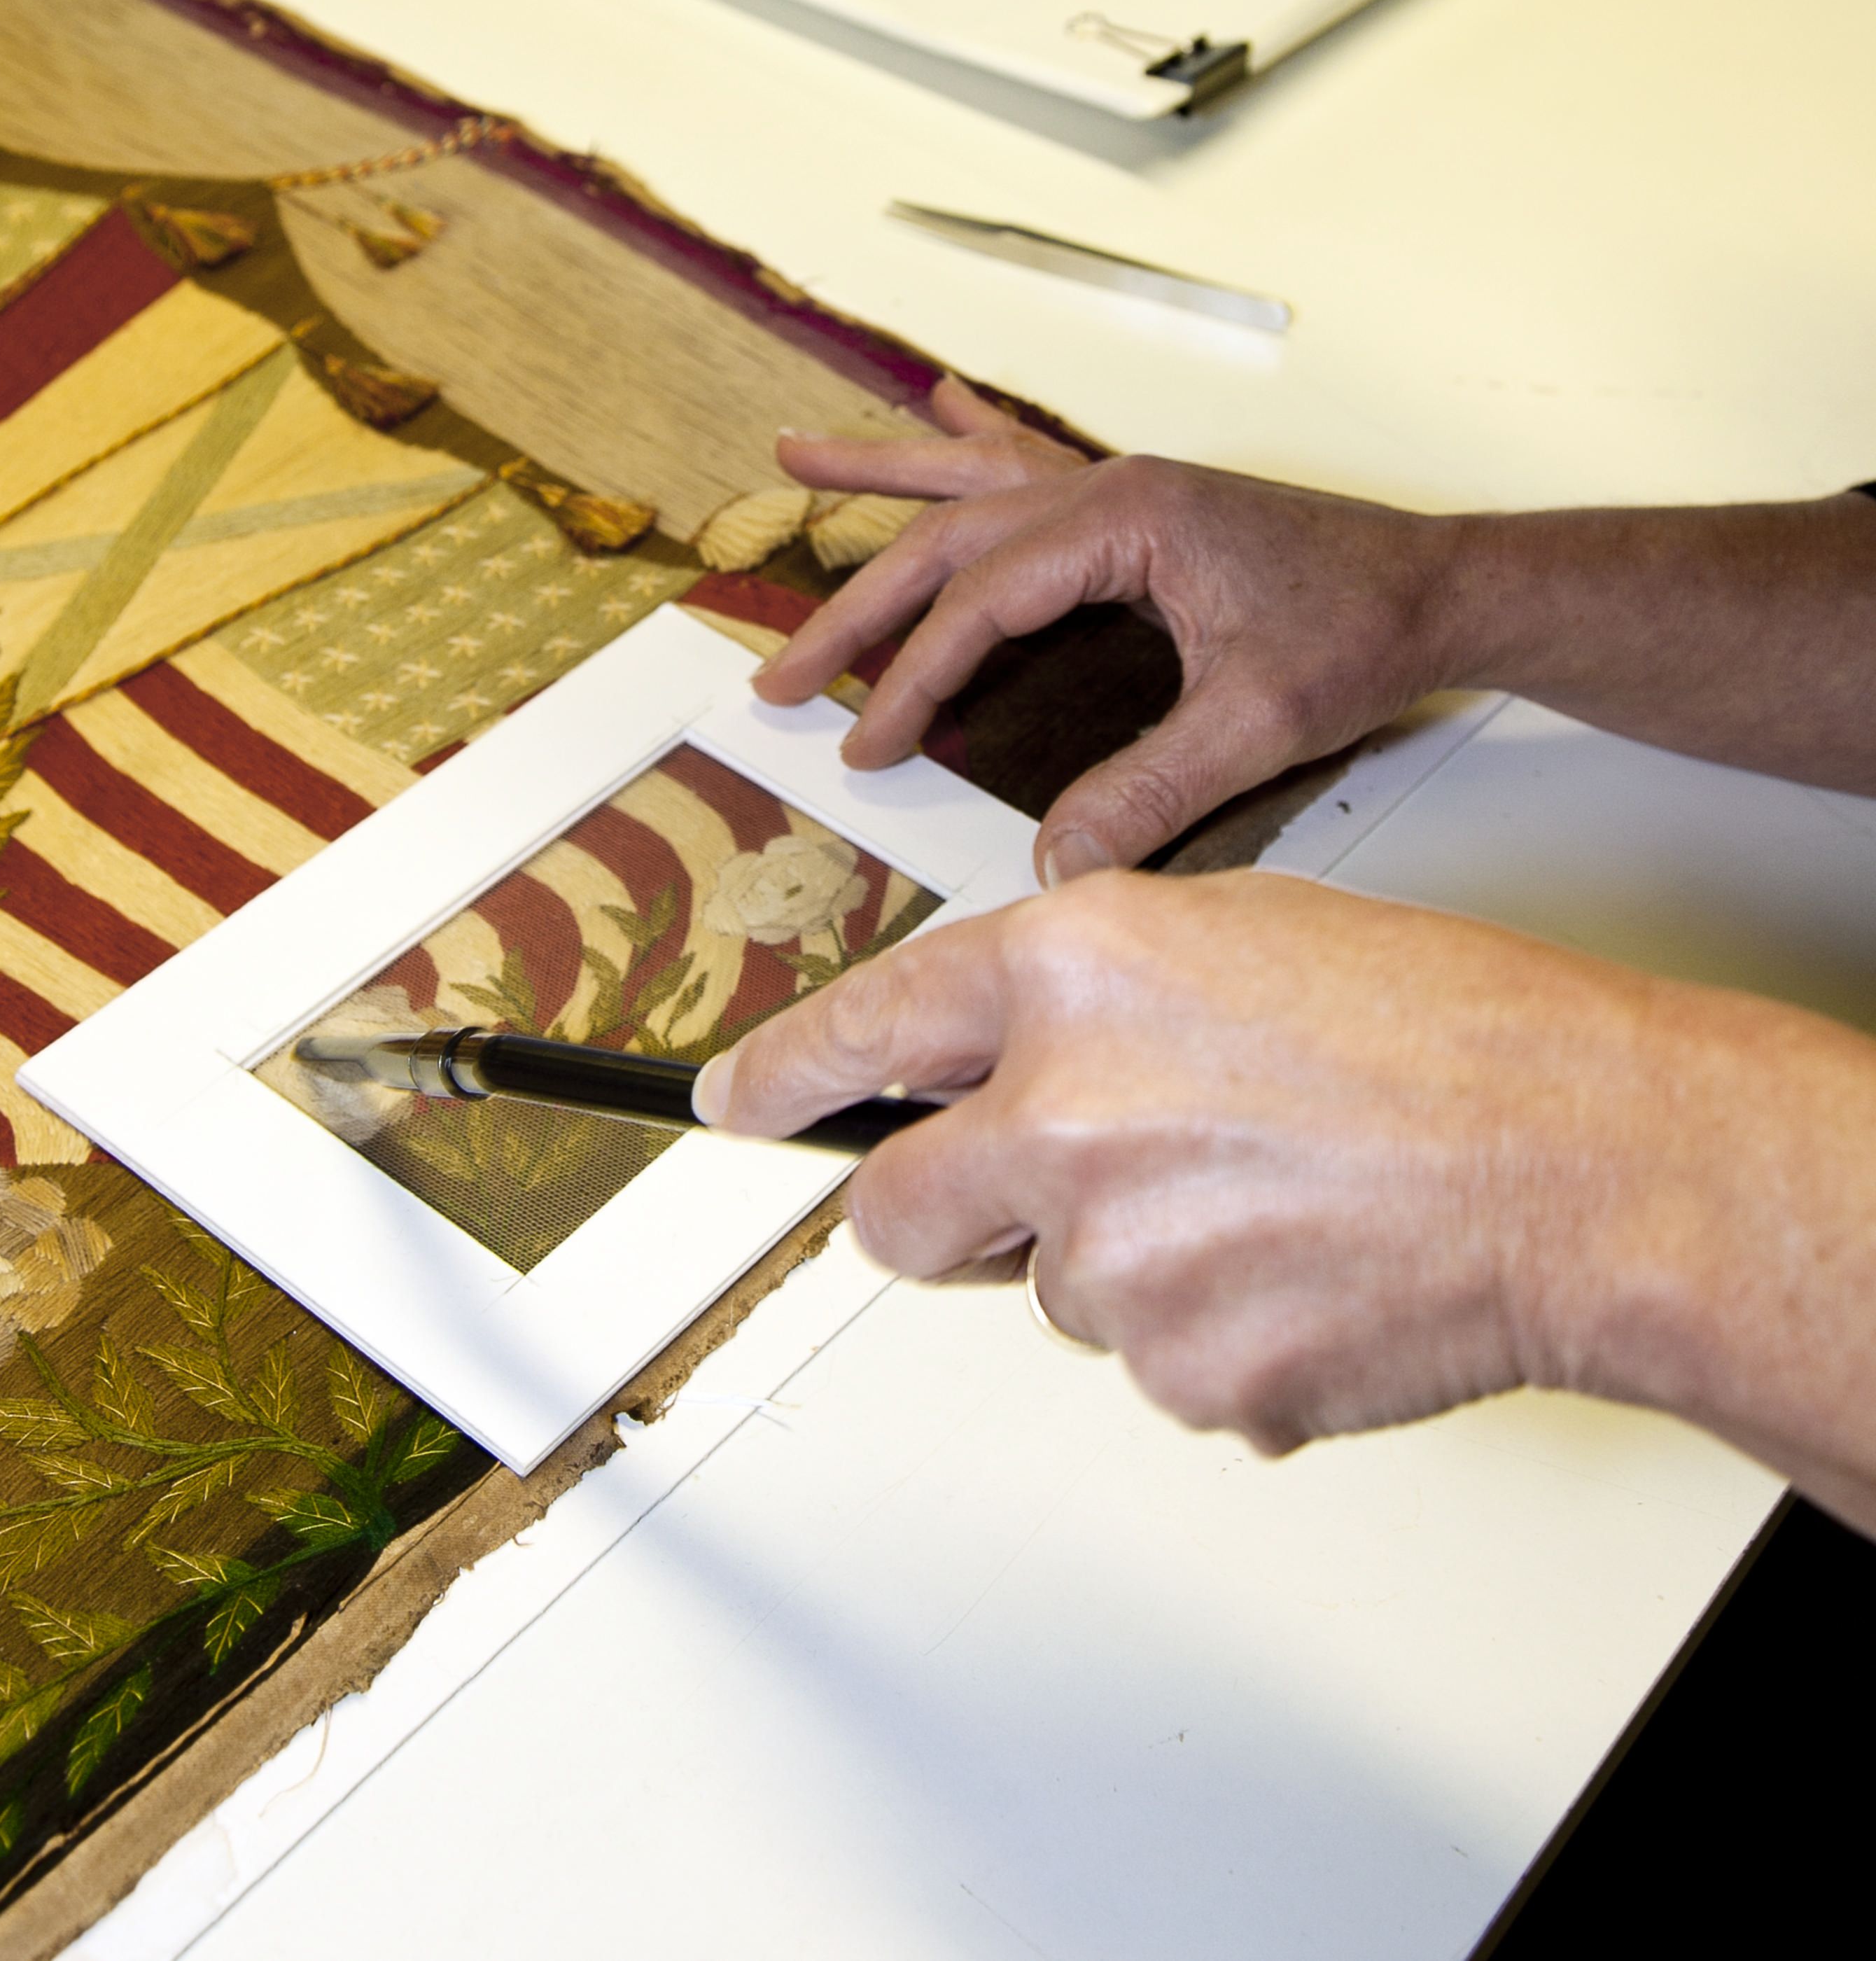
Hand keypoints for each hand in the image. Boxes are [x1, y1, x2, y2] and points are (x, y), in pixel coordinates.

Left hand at [694, 871, 1875, 1528]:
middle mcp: (1061, 1110)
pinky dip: (1211, 1336)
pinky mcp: (1183, 1376)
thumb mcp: (1235, 941)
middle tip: (1029, 1203)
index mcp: (1073, 971)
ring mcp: (1111, 1258)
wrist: (1589, 1159)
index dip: (780, 1076)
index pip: (865, 1028)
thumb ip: (1084, 1004)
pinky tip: (1306, 1278)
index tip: (729, 1105)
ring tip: (1269, 1210)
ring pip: (1051, 1293)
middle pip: (895, 1213)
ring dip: (1124, 1266)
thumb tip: (998, 1076)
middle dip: (934, 1219)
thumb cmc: (1448, 1031)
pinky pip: (1152, 1369)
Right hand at [760, 377, 1469, 884]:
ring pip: (971, 479)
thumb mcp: (1259, 724)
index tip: (865, 744)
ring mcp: (1119, 489)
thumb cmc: (1364, 631)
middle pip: (948, 538)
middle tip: (779, 670)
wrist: (1440, 588)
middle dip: (855, 604)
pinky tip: (937, 404)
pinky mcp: (1136, 508)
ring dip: (882, 472)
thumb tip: (1056, 858)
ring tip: (793, 450)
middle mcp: (1110, 488)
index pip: (983, 603)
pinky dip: (970, 439)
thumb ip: (1152, 790)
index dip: (912, 680)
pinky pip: (1027, 461)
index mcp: (1128, 520)